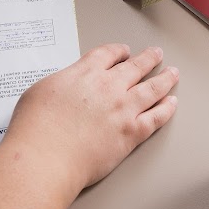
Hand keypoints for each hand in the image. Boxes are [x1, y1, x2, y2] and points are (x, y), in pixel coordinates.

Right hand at [5, 43, 178, 188]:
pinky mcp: (131, 133)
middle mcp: (109, 87)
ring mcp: (123, 109)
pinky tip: (172, 104)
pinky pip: (156, 118)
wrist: (45, 157)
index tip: (124, 52)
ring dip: (165, 78)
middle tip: (156, 54)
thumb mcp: (39, 90)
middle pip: (136, 66)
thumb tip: (66, 85)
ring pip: (152, 88)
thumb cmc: (35, 129)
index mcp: (85, 73)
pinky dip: (167, 109)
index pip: (108, 54)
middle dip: (149, 58)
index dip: (119, 51)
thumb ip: (61, 83)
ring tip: (172, 73)